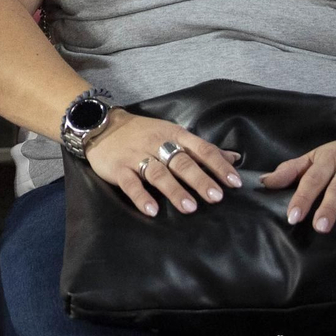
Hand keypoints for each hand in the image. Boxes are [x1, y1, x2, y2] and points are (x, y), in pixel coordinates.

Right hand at [84, 109, 241, 216]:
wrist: (101, 125)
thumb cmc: (143, 133)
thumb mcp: (173, 133)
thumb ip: (202, 148)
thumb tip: (234, 158)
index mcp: (174, 134)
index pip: (201, 149)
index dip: (218, 165)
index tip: (234, 182)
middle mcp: (157, 144)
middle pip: (182, 162)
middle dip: (200, 179)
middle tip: (216, 197)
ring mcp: (136, 156)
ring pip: (158, 173)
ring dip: (175, 190)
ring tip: (189, 207)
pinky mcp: (118, 168)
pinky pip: (131, 184)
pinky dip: (141, 197)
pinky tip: (152, 210)